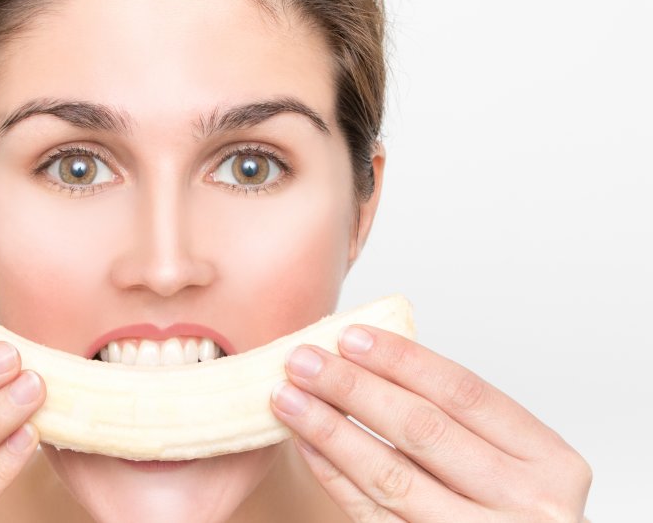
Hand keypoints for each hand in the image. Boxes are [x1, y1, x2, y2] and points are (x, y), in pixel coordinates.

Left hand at [270, 324, 591, 521]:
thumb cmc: (509, 512)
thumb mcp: (512, 464)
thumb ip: (460, 421)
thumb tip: (371, 357)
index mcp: (551, 462)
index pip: (465, 394)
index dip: (403, 360)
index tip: (350, 335)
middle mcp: (528, 504)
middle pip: (424, 429)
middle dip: (354, 388)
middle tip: (304, 359)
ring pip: (392, 475)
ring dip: (331, 430)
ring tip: (288, 398)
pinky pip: (373, 515)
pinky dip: (335, 476)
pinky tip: (307, 445)